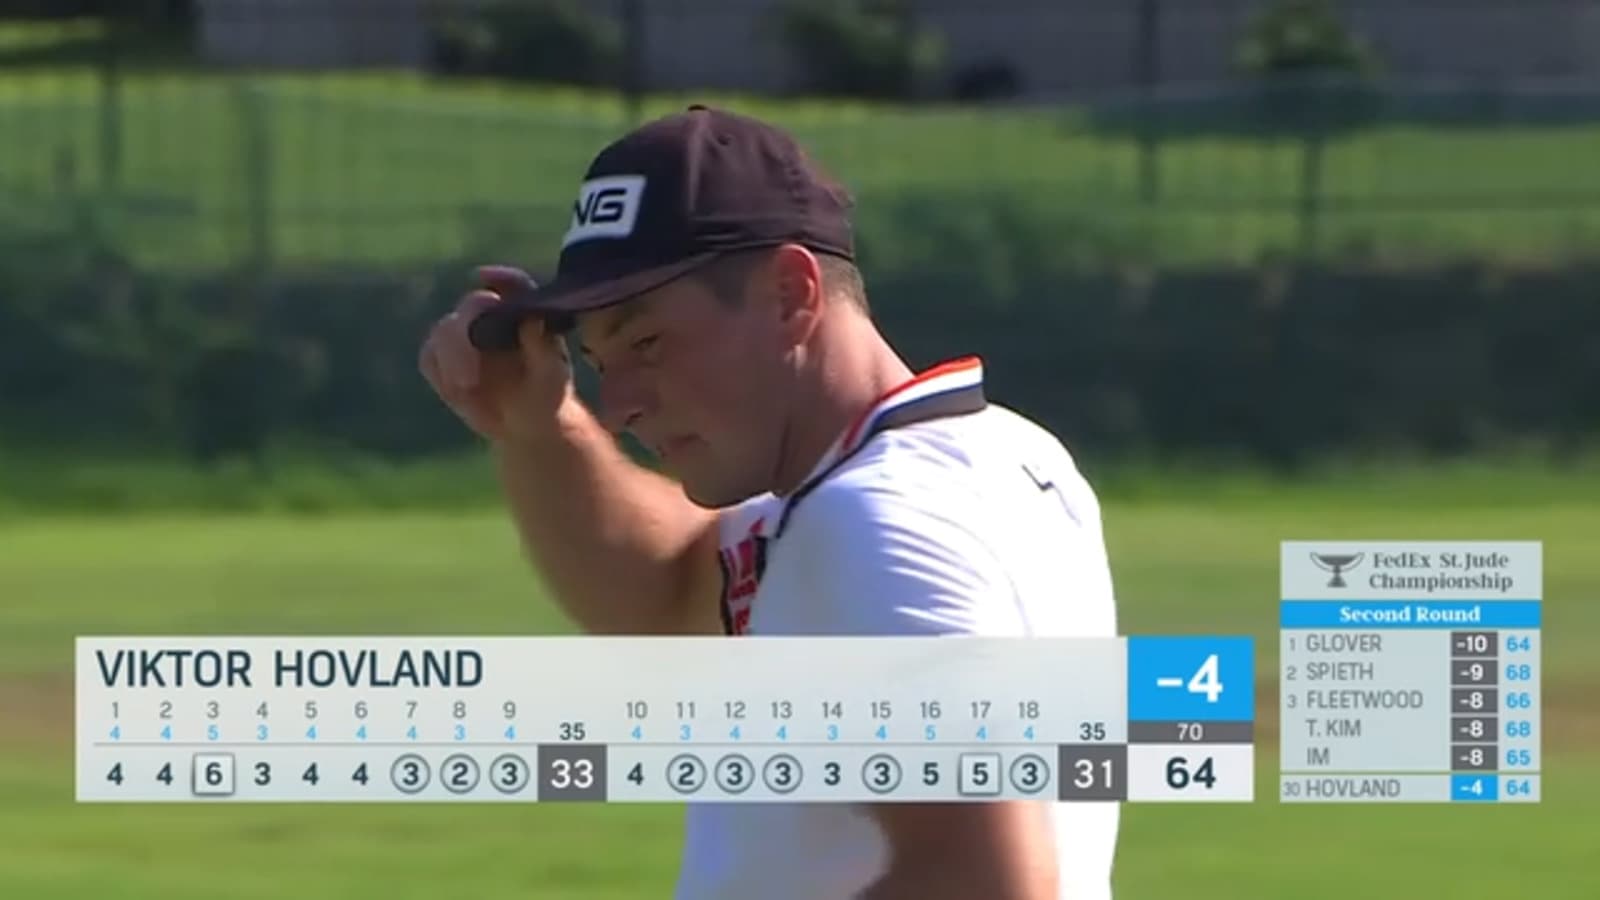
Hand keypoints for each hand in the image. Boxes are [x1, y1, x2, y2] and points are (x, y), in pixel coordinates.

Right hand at [420, 265, 575, 444]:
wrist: (527, 424)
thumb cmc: (548, 396)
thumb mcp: (552, 376)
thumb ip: (542, 348)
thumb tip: (531, 320)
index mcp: (524, 312)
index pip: (514, 286)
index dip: (500, 278)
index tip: (483, 277)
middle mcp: (492, 316)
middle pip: (469, 308)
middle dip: (463, 338)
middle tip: (468, 378)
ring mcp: (465, 333)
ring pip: (443, 331)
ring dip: (450, 360)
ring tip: (466, 389)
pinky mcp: (443, 356)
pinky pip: (429, 357)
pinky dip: (440, 375)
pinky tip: (458, 395)